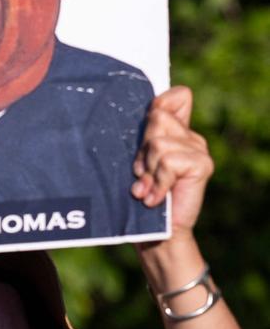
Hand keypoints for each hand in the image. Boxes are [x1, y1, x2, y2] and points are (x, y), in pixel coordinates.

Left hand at [131, 86, 213, 232]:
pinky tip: (156, 198)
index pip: (178, 96)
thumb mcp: (136, 162)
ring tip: (148, 188)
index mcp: (176, 131)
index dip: (159, 105)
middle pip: (157, 118)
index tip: (145, 135)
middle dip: (141, 149)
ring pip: (158, 143)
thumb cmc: (141, 197)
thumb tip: (127, 113)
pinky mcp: (202, 165)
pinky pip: (169, 161)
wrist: (158, 233)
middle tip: (141, 174)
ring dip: (147, 170)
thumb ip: (140, 139)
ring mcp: (199, 150)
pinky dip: (157, 182)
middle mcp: (190, 137)